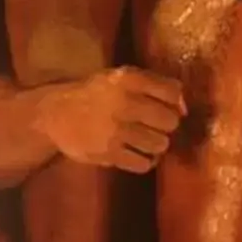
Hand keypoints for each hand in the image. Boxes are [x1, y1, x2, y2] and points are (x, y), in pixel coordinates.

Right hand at [36, 69, 185, 174]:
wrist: (56, 115)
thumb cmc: (97, 94)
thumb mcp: (121, 78)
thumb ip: (155, 85)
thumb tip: (184, 107)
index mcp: (128, 79)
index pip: (173, 92)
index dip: (175, 102)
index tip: (166, 106)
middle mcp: (124, 103)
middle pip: (170, 121)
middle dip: (166, 125)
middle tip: (153, 124)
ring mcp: (116, 130)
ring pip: (160, 144)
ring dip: (156, 144)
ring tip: (143, 139)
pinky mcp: (109, 154)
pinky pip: (144, 163)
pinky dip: (145, 160)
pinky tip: (136, 153)